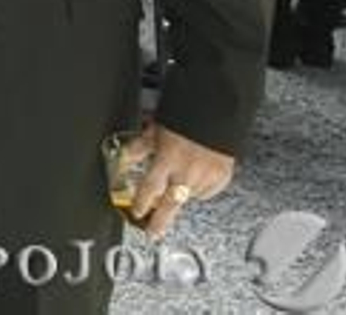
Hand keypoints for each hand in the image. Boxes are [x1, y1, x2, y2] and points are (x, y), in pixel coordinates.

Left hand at [131, 122, 234, 238]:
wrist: (215, 111)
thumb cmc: (184, 118)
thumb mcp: (154, 131)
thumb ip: (139, 149)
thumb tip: (123, 159)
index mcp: (167, 159)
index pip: (150, 188)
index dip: (141, 202)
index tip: (136, 212)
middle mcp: (187, 171)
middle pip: (170, 204)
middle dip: (160, 221)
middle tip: (153, 234)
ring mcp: (206, 176)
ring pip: (189, 195)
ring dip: (180, 193)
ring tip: (178, 179)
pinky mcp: (222, 177)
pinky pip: (206, 190)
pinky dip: (198, 187)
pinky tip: (194, 175)